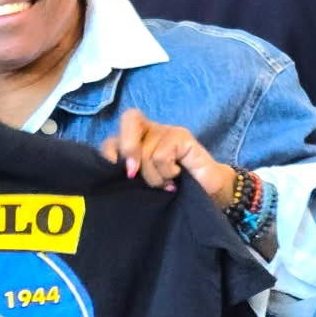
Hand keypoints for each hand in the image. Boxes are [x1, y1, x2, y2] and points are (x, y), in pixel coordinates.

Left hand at [101, 107, 235, 207]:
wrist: (207, 196)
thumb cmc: (172, 192)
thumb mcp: (142, 185)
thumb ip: (125, 174)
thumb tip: (109, 171)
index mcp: (134, 142)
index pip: (113, 136)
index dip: (108, 154)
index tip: (117, 174)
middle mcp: (149, 131)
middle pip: (129, 120)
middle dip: (128, 148)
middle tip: (133, 174)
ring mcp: (167, 131)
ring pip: (145, 150)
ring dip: (153, 176)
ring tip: (166, 184)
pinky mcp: (182, 136)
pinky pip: (161, 155)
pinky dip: (166, 172)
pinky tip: (176, 176)